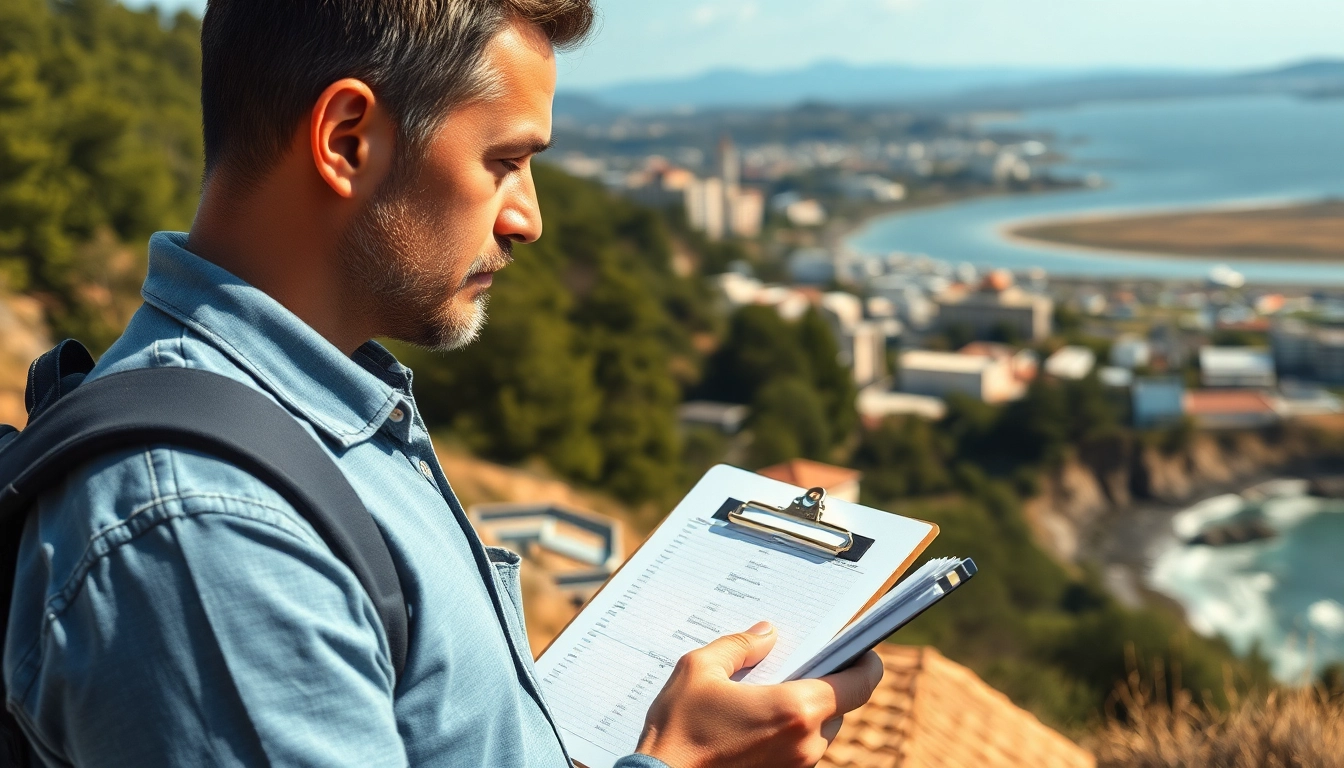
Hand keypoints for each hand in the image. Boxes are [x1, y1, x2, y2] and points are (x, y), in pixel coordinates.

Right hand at [634, 621, 883, 767]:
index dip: (867, 664)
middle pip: (839, 707)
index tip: (862, 650)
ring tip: (768, 694)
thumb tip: (766, 634)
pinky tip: (755, 723)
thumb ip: (739, 646)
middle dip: (823, 685)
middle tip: (798, 664)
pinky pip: (799, 752)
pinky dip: (788, 734)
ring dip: (803, 712)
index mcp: (796, 709)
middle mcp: (806, 743)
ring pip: (819, 732)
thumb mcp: (699, 671)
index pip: (860, 684)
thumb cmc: (678, 730)